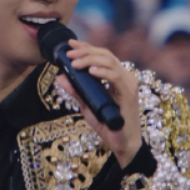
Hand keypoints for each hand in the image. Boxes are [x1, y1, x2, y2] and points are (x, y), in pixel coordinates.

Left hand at [55, 39, 141, 168]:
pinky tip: (90, 71)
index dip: (87, 47)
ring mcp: (128, 84)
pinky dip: (102, 72)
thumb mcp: (87, 105)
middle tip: (69, 53)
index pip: (102, 56)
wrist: (122, 144)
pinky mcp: (129, 94)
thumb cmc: (108, 125)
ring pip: (110, 62)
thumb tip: (60, 77)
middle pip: (106, 55)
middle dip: (86, 51)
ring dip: (90, 60)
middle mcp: (125, 77)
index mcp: (117, 77)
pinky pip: (116, 77)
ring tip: (75, 62)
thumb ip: (76, 90)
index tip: (71, 44)